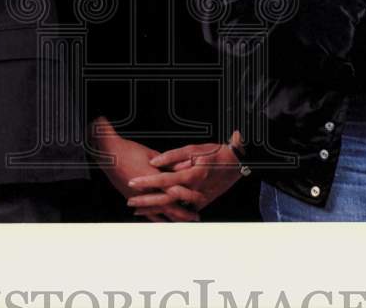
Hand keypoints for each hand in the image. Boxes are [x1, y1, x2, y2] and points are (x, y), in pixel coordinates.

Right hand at [89, 118, 198, 221]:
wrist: (109, 154)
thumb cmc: (130, 150)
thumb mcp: (152, 154)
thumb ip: (167, 164)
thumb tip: (181, 169)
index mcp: (154, 177)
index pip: (175, 190)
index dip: (188, 196)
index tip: (200, 199)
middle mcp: (147, 190)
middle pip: (169, 206)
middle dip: (184, 213)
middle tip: (196, 217)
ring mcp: (138, 197)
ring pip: (159, 212)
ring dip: (172, 218)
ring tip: (184, 222)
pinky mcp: (131, 198)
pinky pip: (145, 212)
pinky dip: (156, 218)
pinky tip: (164, 223)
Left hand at [127, 133, 243, 215]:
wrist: (235, 164)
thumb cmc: (214, 153)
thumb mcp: (194, 149)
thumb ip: (173, 157)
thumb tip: (154, 162)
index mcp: (192, 175)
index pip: (164, 179)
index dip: (147, 181)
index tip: (132, 182)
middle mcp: (194, 190)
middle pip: (166, 199)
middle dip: (146, 201)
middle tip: (129, 201)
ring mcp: (198, 200)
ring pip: (173, 208)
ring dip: (154, 210)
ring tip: (137, 210)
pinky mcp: (201, 203)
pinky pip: (182, 212)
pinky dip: (168, 214)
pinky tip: (156, 216)